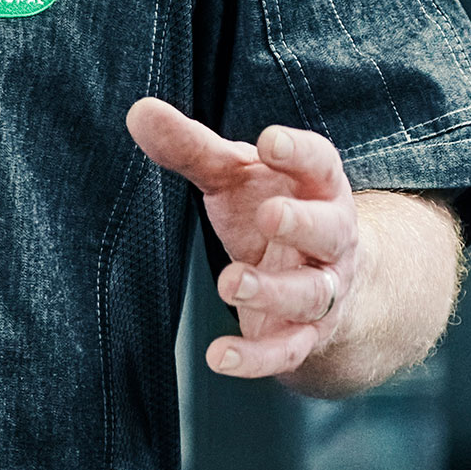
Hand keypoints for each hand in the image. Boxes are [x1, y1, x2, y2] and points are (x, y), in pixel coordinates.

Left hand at [126, 99, 363, 380]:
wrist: (332, 281)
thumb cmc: (273, 210)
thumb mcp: (236, 176)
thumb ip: (192, 147)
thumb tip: (138, 110)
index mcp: (318, 189)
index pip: (320, 164)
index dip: (299, 152)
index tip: (270, 141)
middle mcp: (332, 239)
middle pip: (329, 230)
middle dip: (302, 223)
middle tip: (271, 215)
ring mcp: (324, 290)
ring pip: (311, 294)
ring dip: (273, 290)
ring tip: (231, 283)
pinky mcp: (305, 336)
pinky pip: (287, 351)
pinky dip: (256, 359)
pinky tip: (220, 358)